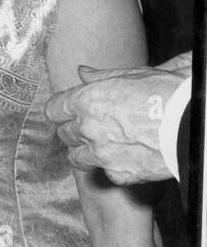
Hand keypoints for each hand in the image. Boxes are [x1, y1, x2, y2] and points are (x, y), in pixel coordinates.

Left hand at [44, 56, 188, 184]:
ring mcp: (102, 154)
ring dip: (86, 152)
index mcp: (86, 100)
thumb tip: (82, 72)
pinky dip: (113, 167)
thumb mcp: (133, 76)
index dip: (61, 111)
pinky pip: (106, 172)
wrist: (194, 125)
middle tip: (91, 128)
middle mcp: (87, 128)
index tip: (67, 112)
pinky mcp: (119, 174)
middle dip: (74, 131)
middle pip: (64, 134)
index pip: (53, 110)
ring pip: (77, 158)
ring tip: (104, 147)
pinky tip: (127, 158)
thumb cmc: (168, 94)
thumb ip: (101, 77)